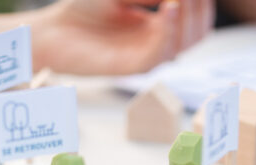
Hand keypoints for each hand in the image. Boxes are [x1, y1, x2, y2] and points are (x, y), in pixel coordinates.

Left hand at [33, 0, 213, 75]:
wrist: (53, 29)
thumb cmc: (84, 7)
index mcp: (158, 24)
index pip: (195, 16)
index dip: (201, 2)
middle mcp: (156, 42)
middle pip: (197, 33)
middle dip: (199, 10)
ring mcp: (145, 56)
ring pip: (183, 46)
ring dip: (187, 20)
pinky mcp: (131, 68)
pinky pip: (159, 55)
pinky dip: (168, 33)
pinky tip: (167, 11)